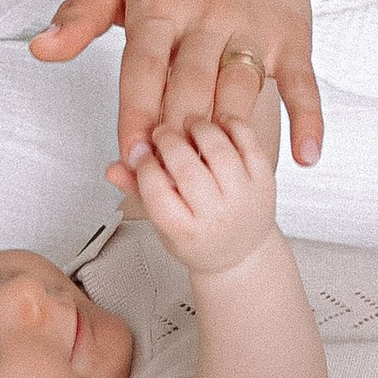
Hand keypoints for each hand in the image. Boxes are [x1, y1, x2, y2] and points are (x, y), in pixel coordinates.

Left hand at [32, 0, 322, 167]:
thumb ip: (82, 13)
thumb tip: (43, 49)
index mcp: (163, 3)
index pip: (144, 66)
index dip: (136, 113)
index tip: (130, 156)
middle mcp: (208, 16)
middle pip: (191, 85)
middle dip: (178, 134)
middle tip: (168, 176)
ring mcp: (252, 28)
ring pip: (240, 89)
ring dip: (227, 134)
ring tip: (215, 176)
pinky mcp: (291, 36)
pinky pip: (301, 82)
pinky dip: (307, 119)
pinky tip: (304, 155)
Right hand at [109, 115, 278, 272]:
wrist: (240, 254)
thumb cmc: (199, 238)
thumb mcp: (162, 224)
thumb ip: (138, 192)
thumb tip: (112, 168)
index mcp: (186, 231)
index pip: (156, 190)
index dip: (143, 163)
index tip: (140, 151)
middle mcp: (216, 216)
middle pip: (185, 167)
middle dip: (167, 141)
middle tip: (161, 134)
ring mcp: (244, 198)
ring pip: (217, 148)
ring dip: (198, 127)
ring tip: (187, 125)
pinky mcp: (265, 180)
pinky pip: (247, 140)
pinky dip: (230, 124)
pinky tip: (216, 122)